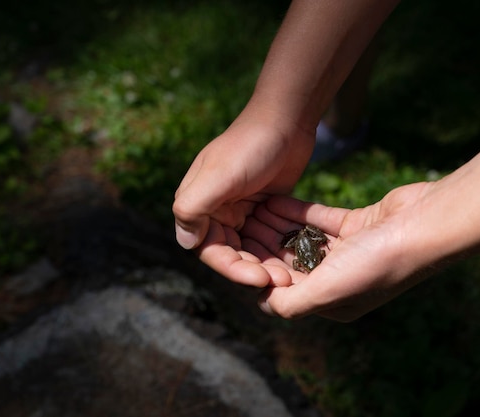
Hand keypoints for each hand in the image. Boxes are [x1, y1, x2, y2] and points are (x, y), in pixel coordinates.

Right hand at [173, 116, 313, 286]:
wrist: (285, 120)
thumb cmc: (250, 145)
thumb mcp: (219, 175)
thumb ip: (194, 207)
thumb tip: (185, 243)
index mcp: (197, 202)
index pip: (208, 248)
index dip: (231, 267)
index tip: (259, 278)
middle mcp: (215, 209)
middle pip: (231, 252)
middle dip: (253, 269)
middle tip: (282, 281)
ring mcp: (240, 208)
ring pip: (250, 247)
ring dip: (266, 262)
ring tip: (290, 275)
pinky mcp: (262, 206)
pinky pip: (266, 235)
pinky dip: (276, 248)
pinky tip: (294, 259)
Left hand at [240, 182, 436, 321]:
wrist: (424, 226)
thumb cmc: (375, 263)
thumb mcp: (327, 290)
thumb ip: (291, 301)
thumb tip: (262, 303)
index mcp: (334, 302)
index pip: (287, 291)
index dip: (260, 272)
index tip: (236, 252)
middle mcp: (341, 279)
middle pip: (292, 263)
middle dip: (265, 245)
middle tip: (238, 226)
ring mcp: (350, 251)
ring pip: (304, 239)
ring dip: (278, 226)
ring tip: (251, 209)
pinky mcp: (357, 225)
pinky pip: (320, 220)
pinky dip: (298, 212)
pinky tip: (275, 200)